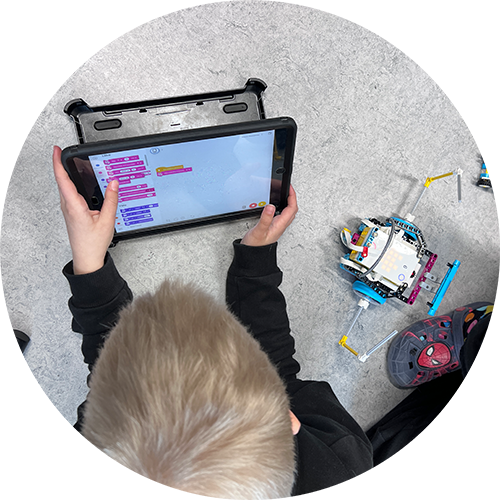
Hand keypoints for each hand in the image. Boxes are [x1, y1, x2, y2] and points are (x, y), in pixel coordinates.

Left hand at [53, 146, 118, 274]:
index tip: (57, 150)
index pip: (62, 179)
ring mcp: (68, 209)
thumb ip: (111, 200)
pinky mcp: (72, 212)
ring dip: (68, 174)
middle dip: (63, 164)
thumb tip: (113, 183)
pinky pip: (70, 194)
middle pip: (62, 180)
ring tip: (77, 165)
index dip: (58, 162)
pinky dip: (74, 184)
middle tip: (67, 153)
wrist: (87, 258)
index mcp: (74, 205)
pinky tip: (83, 184)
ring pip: (66, 187)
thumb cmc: (93, 243)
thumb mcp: (107, 220)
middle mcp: (68, 206)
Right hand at [241, 185, 297, 245]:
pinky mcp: (273, 227)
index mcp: (280, 225)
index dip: (292, 196)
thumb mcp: (259, 230)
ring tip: (284, 195)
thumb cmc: (255, 246)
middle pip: (292, 209)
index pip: (291, 208)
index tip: (289, 188)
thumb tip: (270, 206)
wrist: (252, 255)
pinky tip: (275, 206)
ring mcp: (277, 227)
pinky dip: (282, 208)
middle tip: (288, 189)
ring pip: (288, 213)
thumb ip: (265, 219)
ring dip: (288, 203)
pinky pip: (281, 216)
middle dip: (292, 198)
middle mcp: (280, 225)